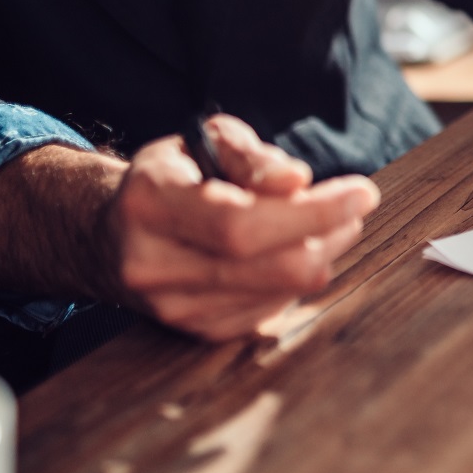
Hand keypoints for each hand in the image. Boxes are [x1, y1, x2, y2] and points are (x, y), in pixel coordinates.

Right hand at [100, 116, 379, 339]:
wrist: (109, 233)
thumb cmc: (175, 176)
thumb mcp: (205, 142)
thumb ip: (251, 157)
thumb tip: (297, 180)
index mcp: (151, 203)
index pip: (241, 223)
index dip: (312, 213)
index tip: (363, 193)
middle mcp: (152, 263)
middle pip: (267, 267)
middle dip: (329, 235)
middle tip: (357, 207)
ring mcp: (171, 306)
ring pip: (278, 292)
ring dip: (322, 255)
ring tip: (334, 224)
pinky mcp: (194, 331)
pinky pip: (269, 311)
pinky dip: (296, 279)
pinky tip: (297, 251)